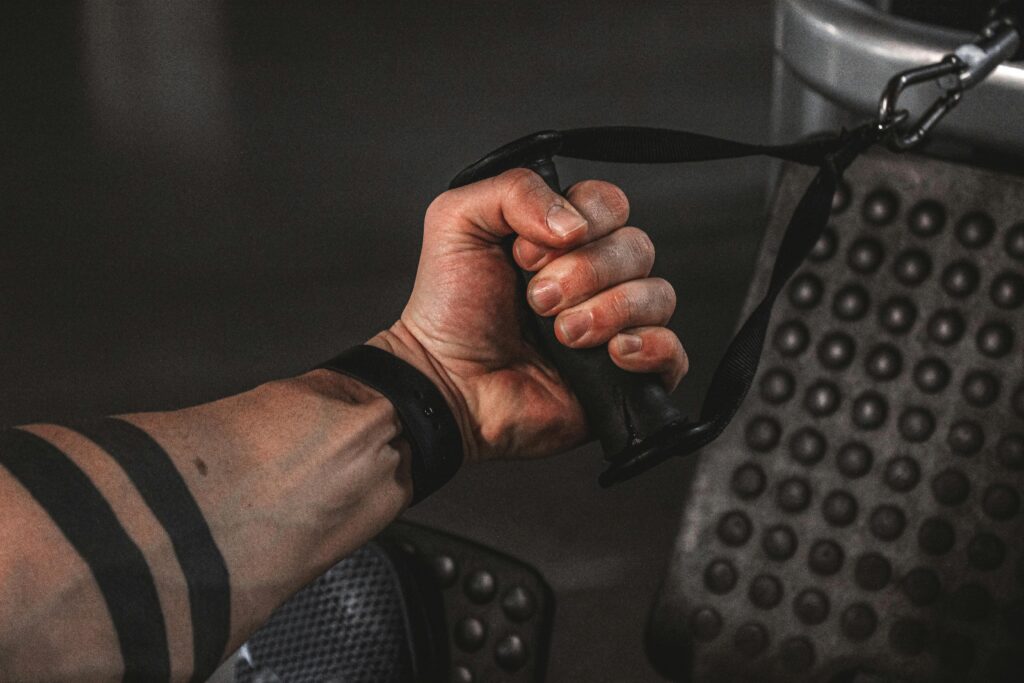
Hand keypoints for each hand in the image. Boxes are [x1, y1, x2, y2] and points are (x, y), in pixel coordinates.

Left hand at [369, 169, 687, 462]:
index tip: (527, 254)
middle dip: (585, 272)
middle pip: (637, 248)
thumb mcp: (457, 221)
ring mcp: (614, 327)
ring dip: (608, 311)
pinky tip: (612, 353)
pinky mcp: (626, 377)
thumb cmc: (448, 310)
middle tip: (537, 300)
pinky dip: (651, 346)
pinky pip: (674, 353)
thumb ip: (514, 188)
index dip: (582, 221)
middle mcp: (596, 278)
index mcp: (564, 239)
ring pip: (658, 295)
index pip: (612, 205)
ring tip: (562, 335)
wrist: (446, 384)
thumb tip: (575, 220)